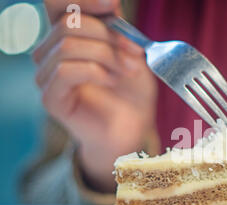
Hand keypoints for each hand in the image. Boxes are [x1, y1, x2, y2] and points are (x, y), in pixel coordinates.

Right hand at [33, 0, 157, 191]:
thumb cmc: (132, 90)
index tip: (113, 5)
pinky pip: (65, 71)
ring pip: (68, 45)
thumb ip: (117, 28)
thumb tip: (109, 3)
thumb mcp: (131, 52)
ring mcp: (48, 75)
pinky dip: (95, 72)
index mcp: (69, 35)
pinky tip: (112, 81)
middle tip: (136, 53)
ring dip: (106, 55)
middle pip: (69, 23)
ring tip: (128, 70)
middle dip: (109, 35)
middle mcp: (52, 51)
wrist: (134, 127)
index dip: (84, 0)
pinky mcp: (51, 98)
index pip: (59, 4)